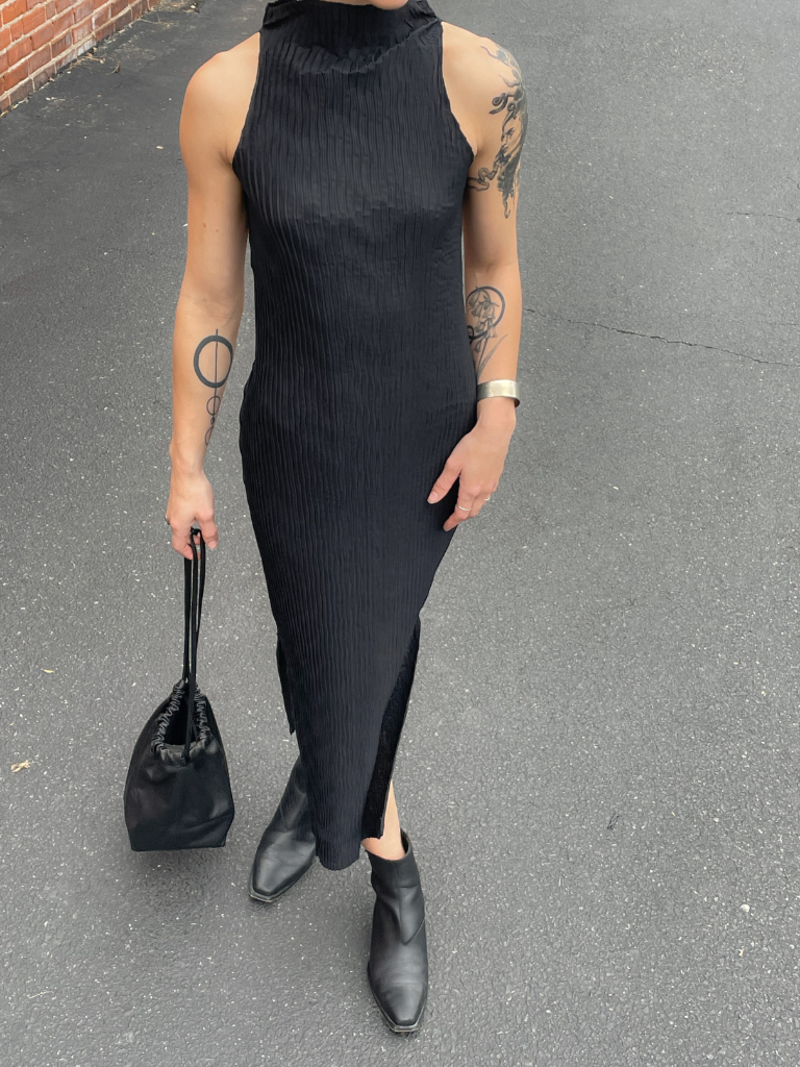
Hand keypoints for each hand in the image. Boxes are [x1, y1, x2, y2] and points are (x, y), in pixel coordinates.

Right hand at [165, 469, 218, 559]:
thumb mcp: (207, 515)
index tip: (196, 556)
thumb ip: (210, 532)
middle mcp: (172, 518)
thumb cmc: (194, 490)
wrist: (187, 471)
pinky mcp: (176, 501)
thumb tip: (212, 544)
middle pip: (181, 536)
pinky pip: (182, 516)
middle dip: (193, 540)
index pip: (179, 546)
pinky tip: (199, 512)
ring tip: (205, 524)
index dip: (188, 553)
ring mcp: (173, 509)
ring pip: (182, 525)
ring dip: (193, 529)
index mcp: (178, 525)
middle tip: (205, 539)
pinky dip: (191, 519)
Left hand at [427, 415, 513, 530]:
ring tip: (464, 507)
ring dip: (472, 509)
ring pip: (482, 504)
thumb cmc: (474, 445)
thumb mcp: (452, 465)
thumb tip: (432, 499)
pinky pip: (488, 494)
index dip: (452, 522)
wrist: (495, 433)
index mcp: (471, 490)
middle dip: (462, 518)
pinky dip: (481, 498)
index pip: (460, 513)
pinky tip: (476, 492)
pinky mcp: (496, 476)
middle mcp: (483, 490)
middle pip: (473, 512)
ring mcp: (492, 483)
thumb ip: (442, 484)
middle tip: (453, 519)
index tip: (446, 526)